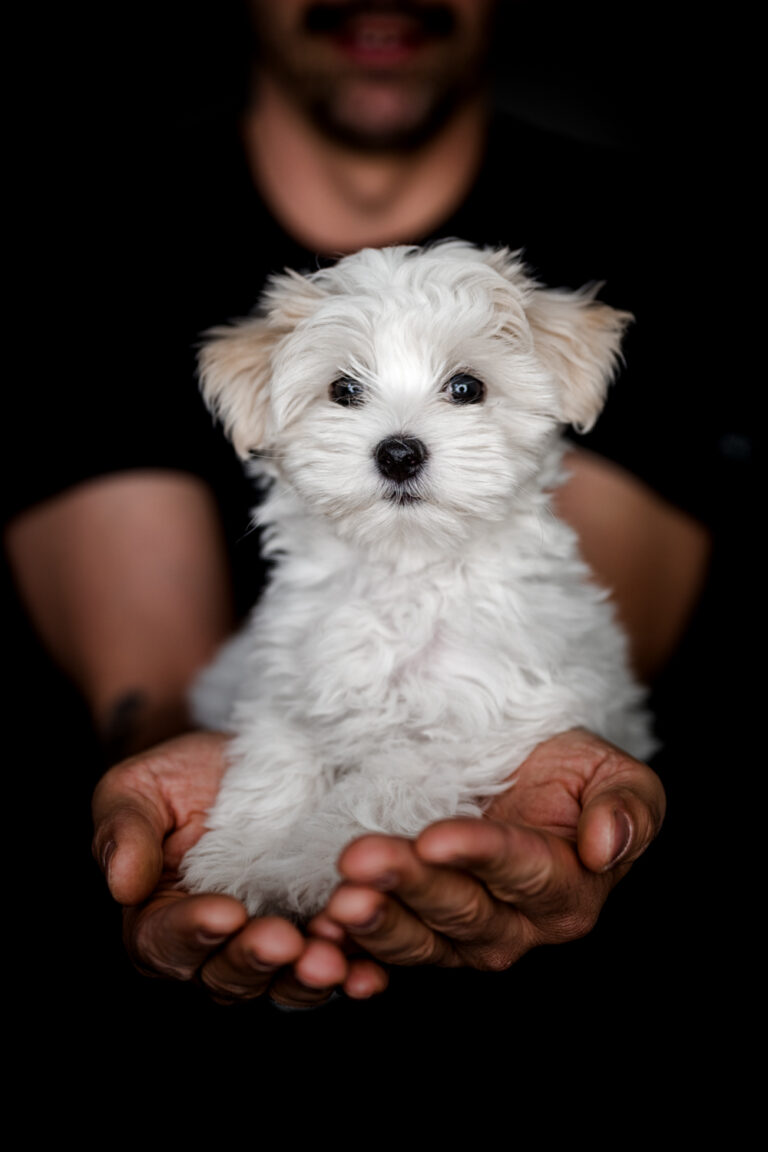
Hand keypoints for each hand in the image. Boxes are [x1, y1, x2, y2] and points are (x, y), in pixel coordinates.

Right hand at [91, 730, 386, 1005]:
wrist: (244, 759)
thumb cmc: (181, 775)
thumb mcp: (139, 788)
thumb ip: (123, 832)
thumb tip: (119, 883)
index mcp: (158, 924)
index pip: (166, 943)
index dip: (193, 932)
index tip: (224, 912)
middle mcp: (213, 951)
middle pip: (227, 976)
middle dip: (256, 960)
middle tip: (283, 940)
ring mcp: (271, 948)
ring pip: (284, 984)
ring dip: (307, 977)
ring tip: (332, 958)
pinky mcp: (321, 934)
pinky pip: (337, 966)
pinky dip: (354, 974)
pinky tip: (370, 972)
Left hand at [309, 729, 665, 971]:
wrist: (529, 775)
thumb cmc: (575, 773)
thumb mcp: (616, 773)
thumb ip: (627, 807)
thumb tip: (606, 845)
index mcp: (568, 890)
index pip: (522, 872)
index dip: (479, 856)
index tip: (434, 836)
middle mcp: (517, 926)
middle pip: (463, 912)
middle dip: (410, 887)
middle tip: (360, 860)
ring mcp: (464, 937)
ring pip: (421, 940)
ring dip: (377, 923)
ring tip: (337, 901)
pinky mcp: (421, 934)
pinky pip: (387, 952)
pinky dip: (354, 948)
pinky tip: (322, 932)